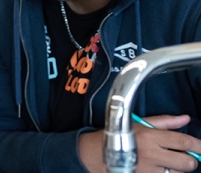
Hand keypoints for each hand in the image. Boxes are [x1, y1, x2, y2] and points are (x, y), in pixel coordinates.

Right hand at [79, 114, 200, 172]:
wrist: (96, 153)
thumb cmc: (118, 135)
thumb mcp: (139, 123)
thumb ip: (164, 122)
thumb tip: (185, 118)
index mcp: (150, 136)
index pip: (183, 142)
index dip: (198, 145)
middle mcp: (151, 154)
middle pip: (186, 162)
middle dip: (190, 160)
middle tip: (185, 158)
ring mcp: (148, 170)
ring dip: (176, 169)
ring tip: (166, 164)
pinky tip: (159, 169)